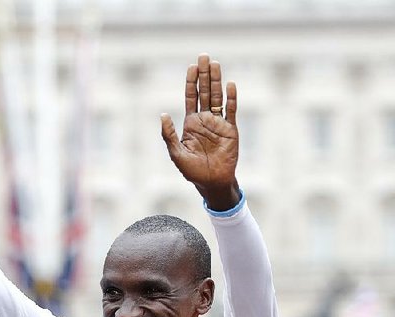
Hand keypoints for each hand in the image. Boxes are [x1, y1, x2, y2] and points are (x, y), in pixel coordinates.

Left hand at [161, 54, 239, 210]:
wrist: (212, 182)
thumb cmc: (192, 170)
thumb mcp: (176, 153)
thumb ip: (169, 134)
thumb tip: (163, 114)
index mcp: (191, 123)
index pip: (190, 97)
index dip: (191, 82)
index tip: (191, 67)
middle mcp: (205, 120)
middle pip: (204, 92)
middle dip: (204, 75)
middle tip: (204, 57)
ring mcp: (219, 123)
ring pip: (218, 97)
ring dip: (216, 81)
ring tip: (215, 64)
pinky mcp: (231, 130)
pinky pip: (231, 111)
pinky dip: (231, 98)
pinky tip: (230, 85)